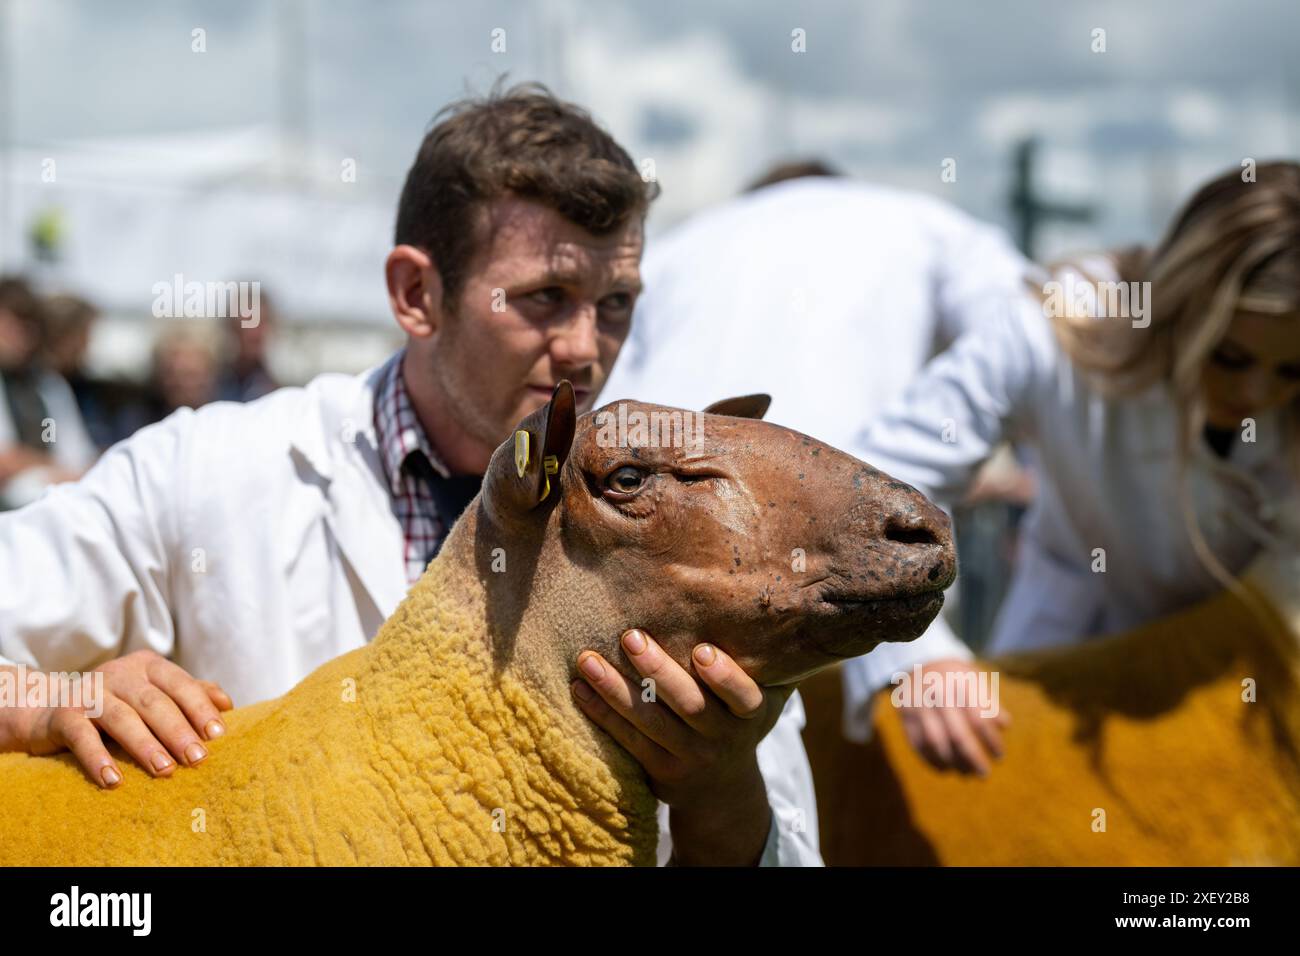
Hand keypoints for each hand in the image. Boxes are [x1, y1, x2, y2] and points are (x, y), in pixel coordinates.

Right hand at [0, 651, 232, 787]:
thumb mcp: (150, 693)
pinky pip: (82, 737)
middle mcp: (120, 673)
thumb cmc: (115, 703)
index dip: (200, 708)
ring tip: (166, 770)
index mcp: (148, 666)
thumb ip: (187, 694)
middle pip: (155, 702)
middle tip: (198, 758)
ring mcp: (90, 692)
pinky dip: (98, 759)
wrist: (46, 706)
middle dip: (179, 731)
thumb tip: (227, 703)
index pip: (180, 684)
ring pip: (122, 718)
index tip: (218, 734)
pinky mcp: (63, 715)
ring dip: (146, 746)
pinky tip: (113, 780)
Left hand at [572, 628, 789, 864]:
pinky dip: (602, 713)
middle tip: (630, 637)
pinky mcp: (661, 771)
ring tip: (588, 660)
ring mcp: (691, 758)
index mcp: (751, 714)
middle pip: (689, 705)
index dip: (724, 676)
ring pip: (651, 722)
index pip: (744, 696)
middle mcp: (723, 737)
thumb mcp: (759, 699)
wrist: (721, 789)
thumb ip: (754, 664)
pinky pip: (629, 740)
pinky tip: (580, 688)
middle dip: (658, 670)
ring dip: (616, 689)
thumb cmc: (735, 721)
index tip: (702, 650)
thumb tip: (738, 601)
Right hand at [896, 658, 1010, 775]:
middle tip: (984, 774)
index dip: (991, 741)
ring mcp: (917, 703)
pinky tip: (945, 768)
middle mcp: (936, 692)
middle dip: (973, 758)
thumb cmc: (956, 677)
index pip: (980, 719)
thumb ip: (990, 702)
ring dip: (952, 763)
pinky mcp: (904, 714)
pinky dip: (932, 760)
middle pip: (957, 735)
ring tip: (966, 773)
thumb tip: (1004, 726)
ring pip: (935, 743)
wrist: (919, 662)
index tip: (999, 756)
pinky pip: (917, 744)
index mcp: (959, 681)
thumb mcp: (976, 680)